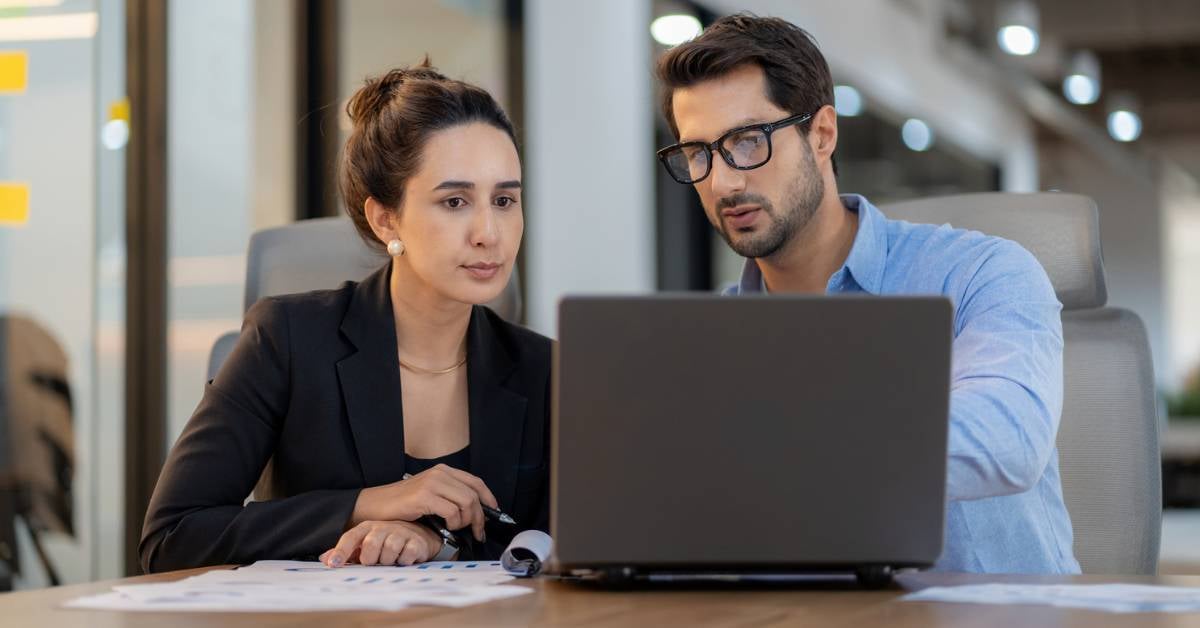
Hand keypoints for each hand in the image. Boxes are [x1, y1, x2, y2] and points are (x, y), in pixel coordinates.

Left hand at [321, 520, 442, 566]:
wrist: (419, 536)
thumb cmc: (387, 542)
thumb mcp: (365, 545)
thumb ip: (346, 552)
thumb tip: (324, 559)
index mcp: (367, 528)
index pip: (350, 538)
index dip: (341, 551)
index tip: (333, 565)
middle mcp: (383, 527)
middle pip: (371, 546)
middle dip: (371, 559)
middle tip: (375, 562)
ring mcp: (401, 533)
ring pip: (389, 552)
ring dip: (388, 562)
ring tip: (391, 560)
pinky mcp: (416, 541)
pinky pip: (406, 556)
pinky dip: (403, 562)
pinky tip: (404, 559)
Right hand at [349, 464, 497, 541]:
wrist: (374, 505)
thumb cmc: (402, 505)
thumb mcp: (429, 494)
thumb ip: (449, 496)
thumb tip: (474, 512)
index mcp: (443, 471)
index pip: (476, 482)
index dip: (489, 498)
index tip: (493, 513)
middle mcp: (440, 473)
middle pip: (474, 494)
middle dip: (479, 516)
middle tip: (477, 532)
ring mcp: (432, 483)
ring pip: (466, 502)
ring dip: (466, 521)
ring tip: (456, 529)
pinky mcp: (424, 496)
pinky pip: (452, 511)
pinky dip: (453, 523)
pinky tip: (445, 527)